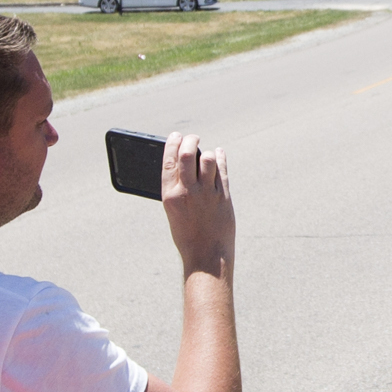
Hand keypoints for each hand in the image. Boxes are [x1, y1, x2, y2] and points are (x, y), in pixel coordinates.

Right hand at [159, 132, 234, 277]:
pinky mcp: (223, 197)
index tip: (176, 136)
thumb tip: (184, 164)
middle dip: (190, 141)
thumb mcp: (174, 210)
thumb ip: (177, 187)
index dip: (172, 144)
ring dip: (207, 153)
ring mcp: (206, 194)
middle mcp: (187, 192)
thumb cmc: (187, 234)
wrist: (206, 256)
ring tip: (207, 154)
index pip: (168, 161)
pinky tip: (219, 154)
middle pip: (187, 154)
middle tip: (193, 138)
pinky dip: (220, 158)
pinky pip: (222, 170)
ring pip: (208, 159)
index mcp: (169, 196)